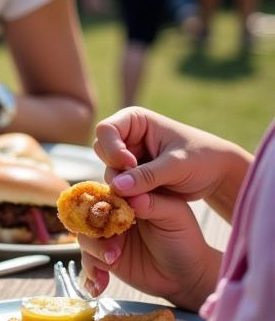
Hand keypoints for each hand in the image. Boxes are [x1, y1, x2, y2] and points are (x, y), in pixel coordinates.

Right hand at [77, 190, 220, 310]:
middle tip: (110, 245)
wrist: (187, 277)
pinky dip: (90, 273)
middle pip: (87, 215)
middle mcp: (114, 217)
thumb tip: (128, 191)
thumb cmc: (184, 240)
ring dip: (94, 251)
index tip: (104, 214)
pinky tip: (100, 284)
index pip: (105, 193)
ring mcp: (109, 238)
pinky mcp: (106, 259)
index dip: (99, 201)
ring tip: (112, 262)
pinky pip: (88, 261)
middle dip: (93, 230)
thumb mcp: (174, 216)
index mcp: (129, 199)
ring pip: (85, 238)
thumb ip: (152, 202)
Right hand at [94, 107, 251, 207]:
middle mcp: (127, 136)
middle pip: (102, 151)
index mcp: (135, 121)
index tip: (131, 164)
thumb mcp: (176, 165)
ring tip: (149, 193)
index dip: (113, 148)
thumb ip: (147, 176)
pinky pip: (119, 186)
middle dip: (116, 169)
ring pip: (109, 171)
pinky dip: (128, 194)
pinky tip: (146, 199)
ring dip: (123, 185)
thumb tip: (117, 187)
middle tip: (139, 184)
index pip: (105, 130)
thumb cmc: (203, 159)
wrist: (218, 174)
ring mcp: (127, 156)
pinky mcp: (132, 176)